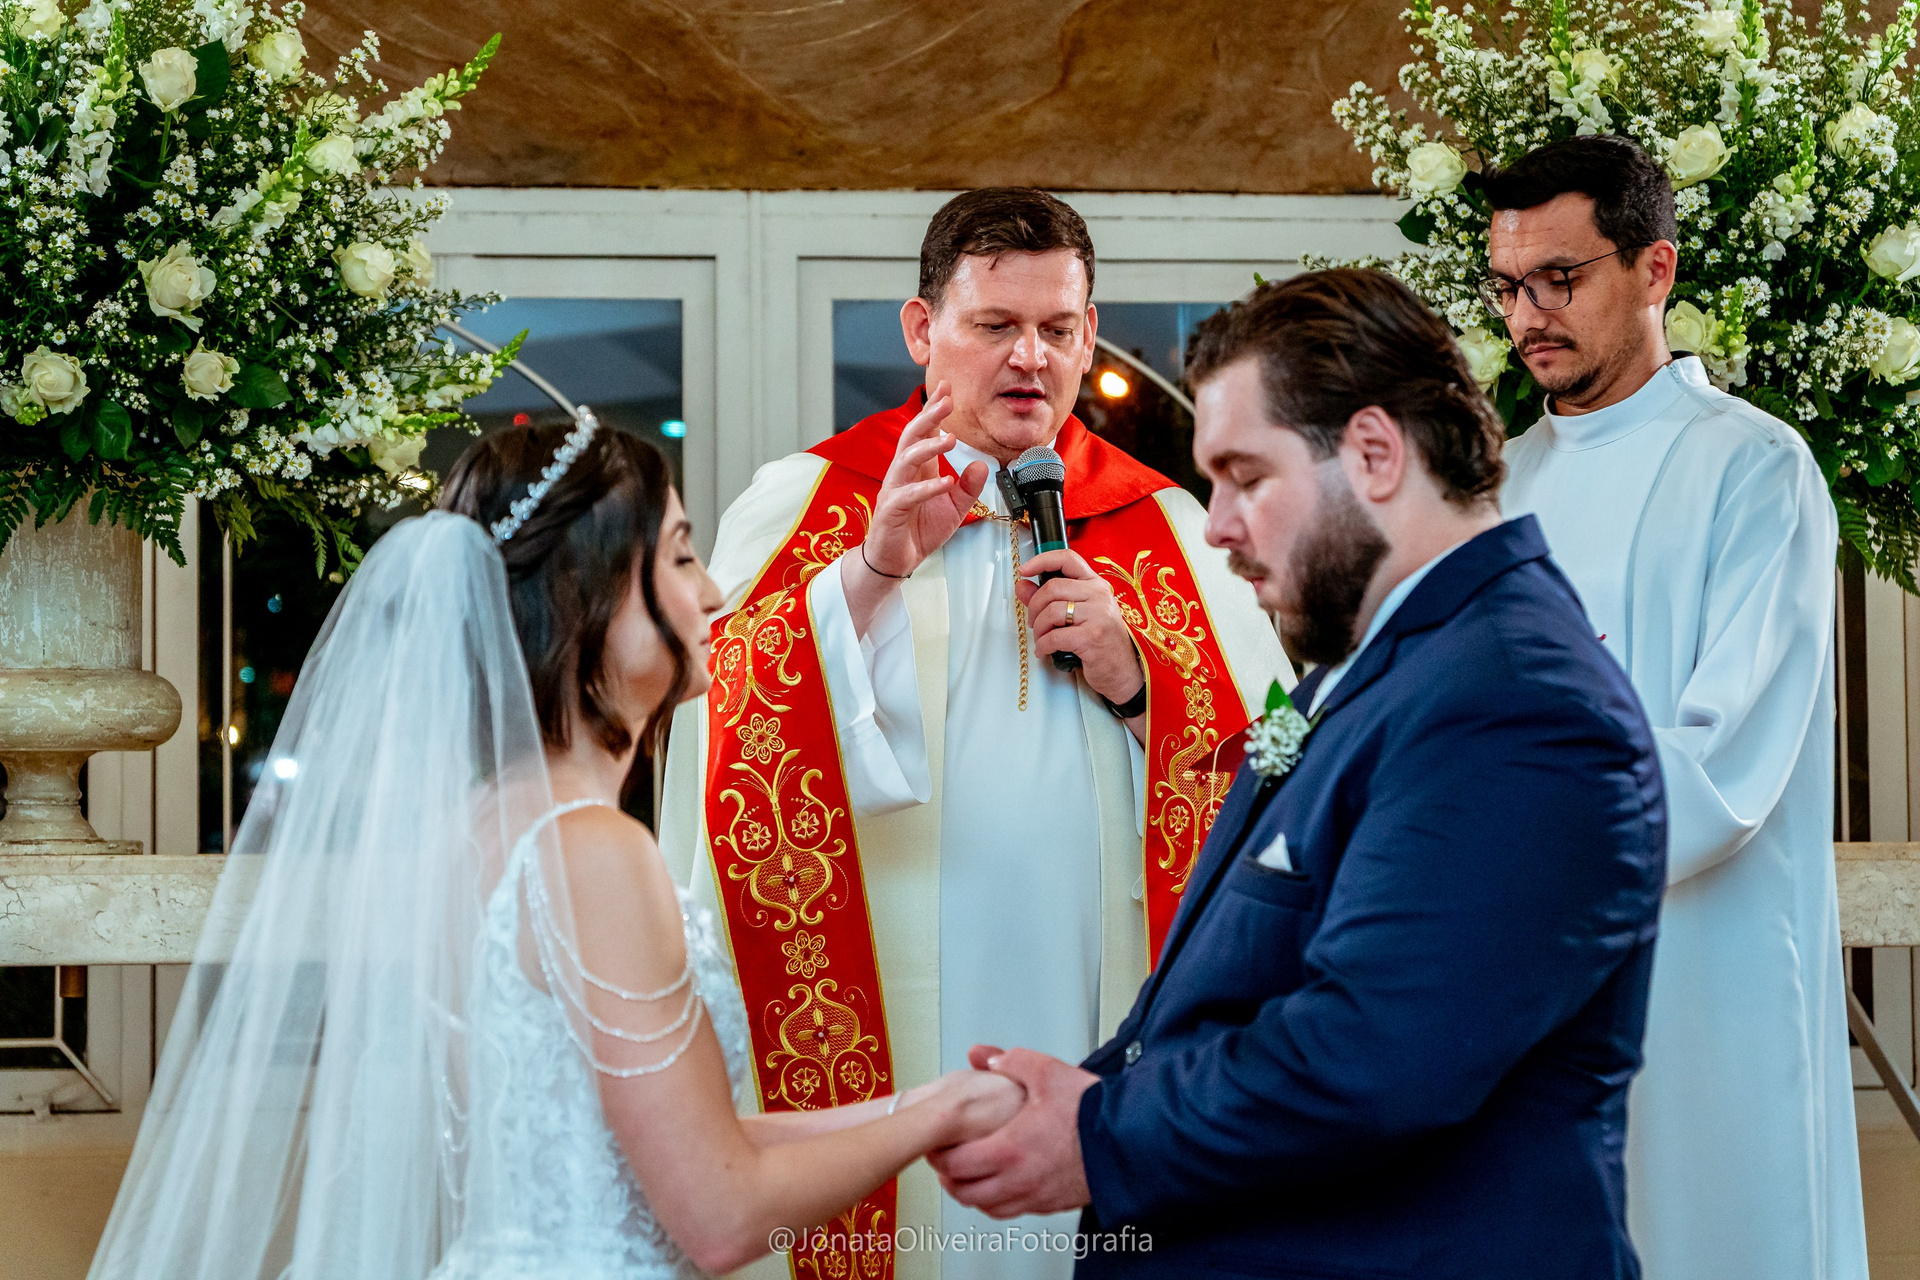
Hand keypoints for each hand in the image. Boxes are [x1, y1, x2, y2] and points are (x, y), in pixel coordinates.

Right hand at [843, 382, 988, 634]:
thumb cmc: (919, 531)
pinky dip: (927, 488)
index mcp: (917, 469)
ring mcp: (894, 491)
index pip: (924, 432)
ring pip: (906, 460)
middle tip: (947, 400)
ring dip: (927, 448)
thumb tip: (979, 464)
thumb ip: (968, 487)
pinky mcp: (891, 512)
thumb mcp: (953, 509)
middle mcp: (903, 474)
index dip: (934, 411)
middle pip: (912, 437)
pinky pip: (908, 495)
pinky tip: (945, 483)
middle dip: (929, 417)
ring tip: (950, 440)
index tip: (948, 388)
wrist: (896, 562)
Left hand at [929, 1046, 1097, 1218]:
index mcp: (1009, 1150)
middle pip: (965, 1192)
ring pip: (986, 1207)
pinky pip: (1012, 1211)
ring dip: (970, 1193)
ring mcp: (1034, 1196)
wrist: (1131, 1140)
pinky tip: (998, 1186)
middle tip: (944, 1160)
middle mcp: (1018, 1180)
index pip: (954, 1164)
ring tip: (966, 1175)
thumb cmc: (1092, 1111)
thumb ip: (1012, 1061)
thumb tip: (987, 1058)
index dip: (938, 1155)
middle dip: (948, 1176)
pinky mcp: (1051, 1204)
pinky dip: (996, 1202)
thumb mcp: (1047, 1071)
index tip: (935, 1144)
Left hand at [1016, 551, 1144, 707]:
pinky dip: (1043, 645)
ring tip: (1040, 639)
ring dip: (1038, 628)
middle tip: (1033, 622)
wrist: (1123, 671)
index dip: (1042, 560)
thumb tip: (1021, 585)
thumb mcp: (1076, 615)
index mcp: (1096, 585)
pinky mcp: (1092, 637)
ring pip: (1052, 611)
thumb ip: (1047, 598)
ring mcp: (1098, 615)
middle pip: (1053, 587)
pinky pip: (1055, 636)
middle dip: (1034, 606)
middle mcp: (1099, 595)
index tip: (1024, 570)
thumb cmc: (1100, 642)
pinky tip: (1044, 651)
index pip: (1068, 559)